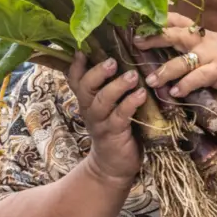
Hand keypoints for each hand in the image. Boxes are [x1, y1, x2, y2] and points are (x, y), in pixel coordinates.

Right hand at [68, 52, 143, 186]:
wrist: (114, 166)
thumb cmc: (116, 128)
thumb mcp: (108, 106)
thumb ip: (110, 86)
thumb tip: (122, 57)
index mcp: (87, 100)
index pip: (75, 79)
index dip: (76, 65)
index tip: (82, 50)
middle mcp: (90, 109)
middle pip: (85, 88)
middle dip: (96, 73)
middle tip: (111, 61)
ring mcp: (100, 123)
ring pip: (102, 101)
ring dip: (117, 87)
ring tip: (131, 76)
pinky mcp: (114, 134)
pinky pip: (120, 117)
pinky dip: (130, 104)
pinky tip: (141, 95)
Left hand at [133, 13, 216, 101]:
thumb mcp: (215, 48)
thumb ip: (195, 46)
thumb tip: (169, 45)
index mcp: (204, 34)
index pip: (178, 21)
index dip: (159, 19)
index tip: (139, 20)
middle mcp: (207, 41)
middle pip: (176, 34)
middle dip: (155, 37)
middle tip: (136, 43)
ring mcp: (214, 56)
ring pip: (183, 60)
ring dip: (165, 70)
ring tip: (151, 81)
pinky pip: (199, 77)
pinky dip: (186, 85)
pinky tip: (176, 93)